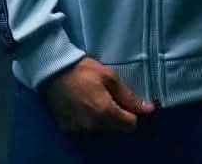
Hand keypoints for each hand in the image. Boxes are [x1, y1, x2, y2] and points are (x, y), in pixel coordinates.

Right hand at [36, 56, 154, 134]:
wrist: (53, 71)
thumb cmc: (83, 70)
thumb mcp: (109, 77)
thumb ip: (128, 96)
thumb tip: (149, 109)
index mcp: (105, 113)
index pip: (130, 125)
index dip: (133, 114)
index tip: (128, 102)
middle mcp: (93, 127)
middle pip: (116, 129)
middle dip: (119, 116)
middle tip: (111, 97)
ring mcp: (79, 130)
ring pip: (101, 130)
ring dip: (103, 119)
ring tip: (96, 99)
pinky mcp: (67, 129)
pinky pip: (85, 130)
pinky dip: (88, 121)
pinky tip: (83, 105)